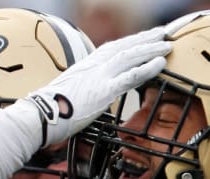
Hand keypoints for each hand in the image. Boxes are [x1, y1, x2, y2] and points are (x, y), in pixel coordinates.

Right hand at [26, 26, 171, 146]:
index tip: (150, 37)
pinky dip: (146, 68)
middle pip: (126, 45)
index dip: (136, 41)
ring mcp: (99, 75)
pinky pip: (129, 76)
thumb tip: (95, 90)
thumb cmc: (54, 107)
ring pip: (131, 55)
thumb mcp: (74, 89)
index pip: (117, 47)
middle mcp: (95, 63)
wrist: (40, 115)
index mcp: (89, 63)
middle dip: (149, 37)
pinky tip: (161, 63)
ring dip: (151, 48)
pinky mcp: (103, 90)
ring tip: (169, 42)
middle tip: (168, 31)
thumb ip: (88, 85)